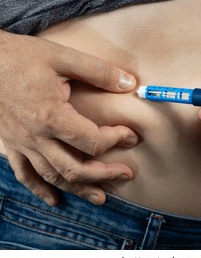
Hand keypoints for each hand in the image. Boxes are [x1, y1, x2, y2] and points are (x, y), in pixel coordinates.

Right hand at [0, 30, 138, 205]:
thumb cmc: (21, 57)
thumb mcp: (63, 57)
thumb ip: (98, 71)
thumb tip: (130, 83)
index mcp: (52, 116)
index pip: (92, 141)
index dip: (117, 140)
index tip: (131, 135)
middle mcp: (36, 137)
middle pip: (75, 169)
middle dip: (105, 175)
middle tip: (126, 174)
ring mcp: (22, 144)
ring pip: (53, 177)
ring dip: (79, 189)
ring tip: (101, 197)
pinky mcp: (10, 145)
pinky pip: (24, 175)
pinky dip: (40, 190)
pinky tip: (54, 200)